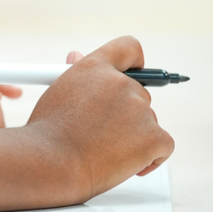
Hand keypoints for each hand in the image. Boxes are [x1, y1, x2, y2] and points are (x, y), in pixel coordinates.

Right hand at [27, 36, 174, 201]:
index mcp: (94, 67)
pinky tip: (126, 163)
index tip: (133, 73)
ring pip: (149, 120)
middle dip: (127, 112)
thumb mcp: (57, 92)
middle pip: (139, 92)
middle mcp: (120, 83)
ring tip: (105, 149)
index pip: (128, 48)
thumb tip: (76, 56)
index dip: (134, 62)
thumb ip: (75, 74)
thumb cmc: (49, 132)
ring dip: (135, 135)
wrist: (53, 162)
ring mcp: (139, 109)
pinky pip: (164, 145)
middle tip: (104, 130)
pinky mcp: (154, 136)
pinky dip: (150, 156)